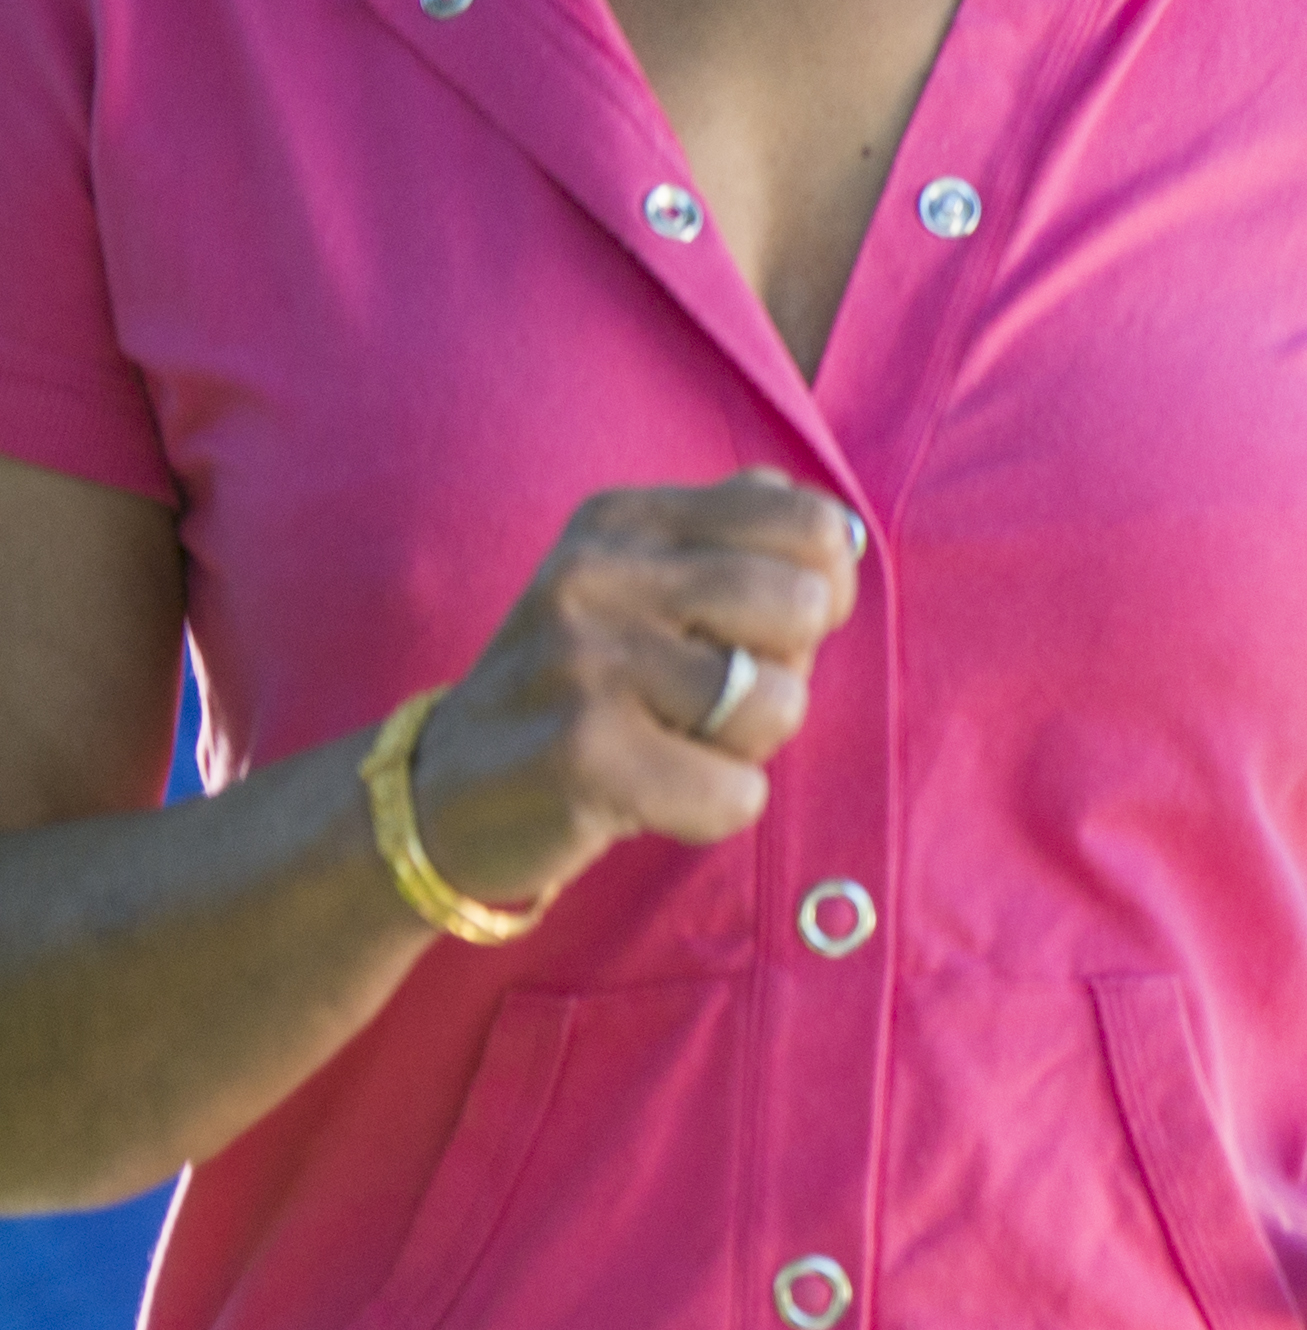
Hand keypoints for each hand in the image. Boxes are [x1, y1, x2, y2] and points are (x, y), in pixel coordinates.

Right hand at [390, 472, 863, 914]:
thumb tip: (840, 533)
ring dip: (746, 747)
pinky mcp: (582, 755)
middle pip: (804, 608)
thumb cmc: (586, 686)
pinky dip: (715, 809)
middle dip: (783, 669)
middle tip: (706, 700)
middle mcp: (598, 572)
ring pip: (778, 702)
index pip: (811, 526)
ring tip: (671, 745)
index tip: (764, 631)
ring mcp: (584, 661)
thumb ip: (739, 539)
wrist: (444, 792)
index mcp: (628, 520)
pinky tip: (652, 797)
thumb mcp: (645, 585)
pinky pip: (738, 792)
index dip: (823, 592)